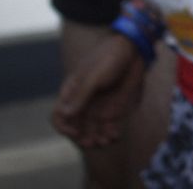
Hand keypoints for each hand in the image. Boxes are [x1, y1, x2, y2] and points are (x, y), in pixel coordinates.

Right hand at [50, 33, 146, 148]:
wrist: (133, 51)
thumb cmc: (109, 58)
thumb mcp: (94, 76)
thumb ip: (81, 95)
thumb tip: (65, 114)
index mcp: (72, 92)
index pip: (59, 116)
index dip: (64, 127)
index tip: (76, 133)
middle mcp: (83, 102)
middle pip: (76, 127)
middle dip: (82, 138)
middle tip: (92, 142)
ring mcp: (98, 105)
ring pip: (92, 130)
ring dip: (96, 139)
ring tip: (106, 142)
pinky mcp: (113, 107)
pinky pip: (108, 126)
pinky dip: (110, 133)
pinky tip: (115, 136)